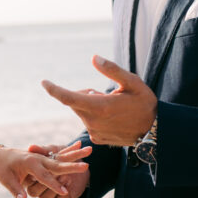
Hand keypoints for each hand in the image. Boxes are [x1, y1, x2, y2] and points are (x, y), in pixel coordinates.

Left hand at [0, 141, 89, 197]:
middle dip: (72, 166)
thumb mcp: (6, 180)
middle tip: (86, 167)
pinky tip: (81, 147)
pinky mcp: (46, 158)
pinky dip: (71, 150)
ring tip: (90, 149)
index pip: (44, 176)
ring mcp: (43, 157)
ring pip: (62, 156)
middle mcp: (39, 159)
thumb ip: (16, 190)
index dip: (54, 185)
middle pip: (58, 164)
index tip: (64, 191)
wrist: (2, 155)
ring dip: (75, 153)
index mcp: (29, 163)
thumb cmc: (4, 169)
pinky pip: (61, 155)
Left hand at [41, 55, 155, 146]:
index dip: (54, 89)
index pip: (68, 98)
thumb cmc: (144, 103)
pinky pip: (89, 122)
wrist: (154, 131)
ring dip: (91, 105)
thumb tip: (94, 58)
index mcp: (99, 106)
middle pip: (76, 102)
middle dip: (84, 94)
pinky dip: (96, 116)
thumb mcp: (132, 82)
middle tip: (106, 93)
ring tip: (113, 106)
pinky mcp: (97, 138)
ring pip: (82, 112)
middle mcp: (93, 121)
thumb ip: (111, 70)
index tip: (44, 82)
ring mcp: (95, 131)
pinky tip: (113, 118)